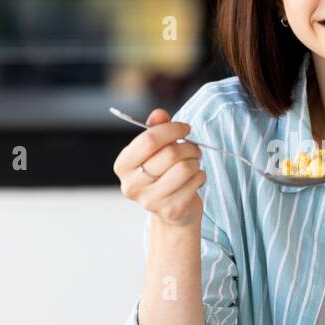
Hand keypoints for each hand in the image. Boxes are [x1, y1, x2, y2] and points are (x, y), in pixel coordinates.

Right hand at [113, 108, 205, 227]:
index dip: (172, 129)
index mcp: (123, 165)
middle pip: (170, 154)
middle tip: (194, 148)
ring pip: (185, 168)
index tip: (185, 128)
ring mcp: (151, 201)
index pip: (149, 140)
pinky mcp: (171, 210)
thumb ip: (156, 129)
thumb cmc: (163, 174)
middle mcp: (132, 185)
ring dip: (196, 161)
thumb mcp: (156, 150)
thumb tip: (159, 114)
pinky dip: (201, 175)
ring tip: (194, 162)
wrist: (170, 210)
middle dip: (188, 146)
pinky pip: (195, 181)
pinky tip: (195, 178)